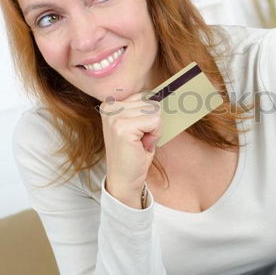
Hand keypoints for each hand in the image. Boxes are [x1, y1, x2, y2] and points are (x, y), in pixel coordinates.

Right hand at [99, 92, 161, 207]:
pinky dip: (154, 135)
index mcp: (111, 104)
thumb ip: (145, 108)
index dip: (149, 116)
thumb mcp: (139, 125)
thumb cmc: (134, 153)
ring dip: (153, 130)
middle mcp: (110, 107)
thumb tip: (165, 95)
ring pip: (155, 111)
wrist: (125, 179)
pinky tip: (141, 146)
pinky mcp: (122, 127)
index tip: (139, 132)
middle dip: (152, 123)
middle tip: (140, 140)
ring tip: (140, 143)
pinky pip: (155, 121)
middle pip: (152, 103)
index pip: (146, 96)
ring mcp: (115, 116)